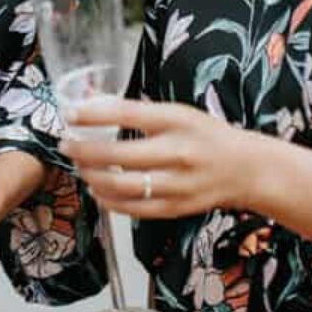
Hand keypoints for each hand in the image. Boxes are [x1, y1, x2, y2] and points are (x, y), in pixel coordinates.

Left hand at [62, 97, 259, 219]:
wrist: (246, 169)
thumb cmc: (207, 135)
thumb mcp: (177, 112)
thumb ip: (137, 111)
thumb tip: (92, 103)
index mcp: (177, 120)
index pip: (128, 113)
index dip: (94, 114)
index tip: (69, 113)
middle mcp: (177, 152)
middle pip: (119, 154)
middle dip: (84, 150)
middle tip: (66, 145)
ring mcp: (177, 183)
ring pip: (122, 185)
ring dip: (92, 177)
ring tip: (79, 168)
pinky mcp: (176, 207)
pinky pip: (133, 209)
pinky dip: (108, 201)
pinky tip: (96, 190)